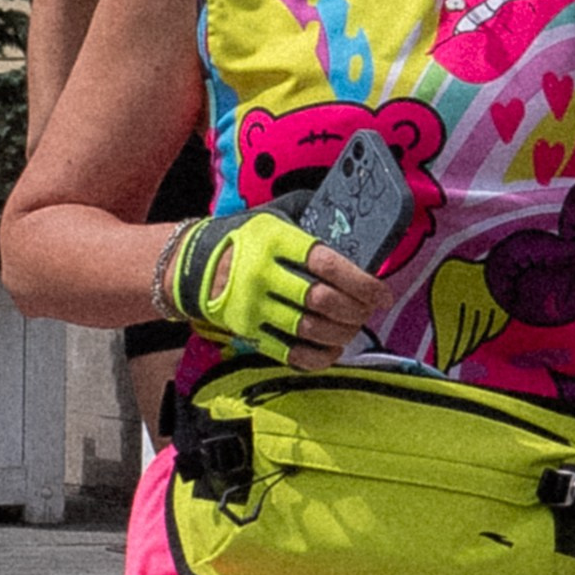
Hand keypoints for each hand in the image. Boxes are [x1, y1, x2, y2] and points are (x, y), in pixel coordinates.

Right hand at [167, 204, 390, 365]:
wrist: (192, 265)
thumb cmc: (244, 239)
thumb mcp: (273, 217)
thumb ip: (310, 219)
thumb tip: (356, 230)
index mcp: (274, 240)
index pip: (328, 264)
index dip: (362, 282)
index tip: (382, 293)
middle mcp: (262, 274)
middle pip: (322, 300)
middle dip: (356, 309)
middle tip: (369, 309)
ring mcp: (253, 307)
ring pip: (311, 330)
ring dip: (342, 332)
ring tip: (353, 325)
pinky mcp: (248, 332)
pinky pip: (292, 354)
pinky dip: (320, 356)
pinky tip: (334, 348)